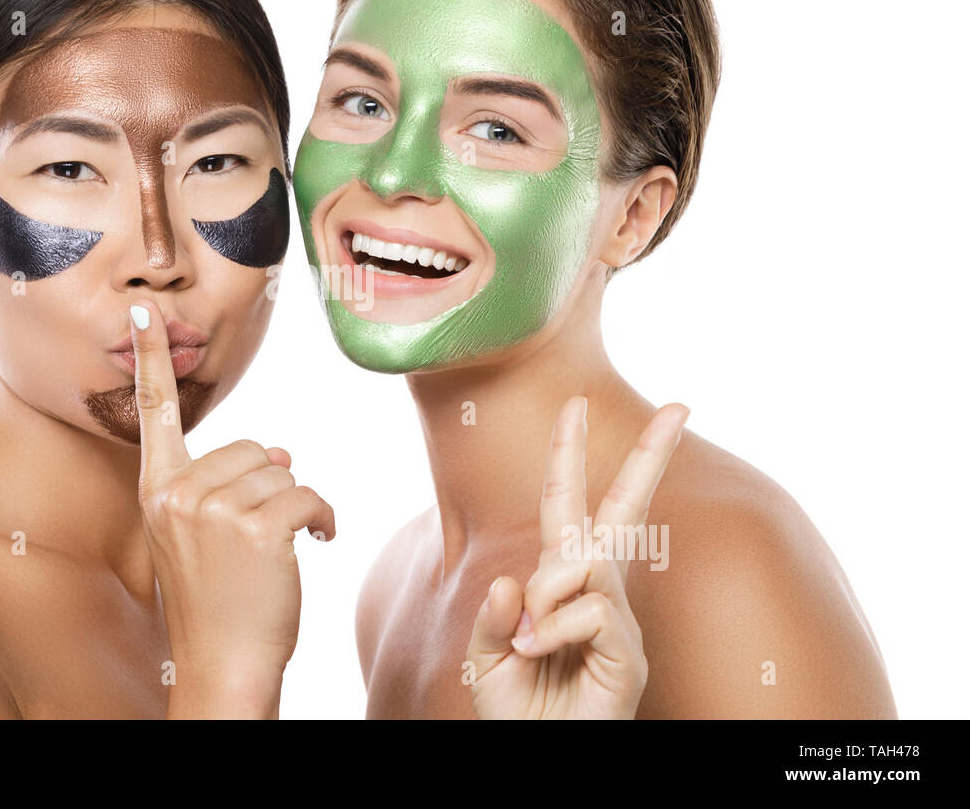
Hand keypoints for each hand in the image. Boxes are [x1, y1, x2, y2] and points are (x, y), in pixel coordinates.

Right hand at [128, 298, 334, 718]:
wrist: (222, 667)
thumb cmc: (216, 604)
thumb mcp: (199, 540)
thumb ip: (224, 486)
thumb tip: (281, 451)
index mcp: (156, 491)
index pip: (154, 414)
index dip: (150, 360)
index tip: (144, 311)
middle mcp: (178, 493)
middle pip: (251, 448)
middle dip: (269, 485)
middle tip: (262, 535)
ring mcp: (214, 511)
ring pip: (283, 473)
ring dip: (297, 507)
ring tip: (284, 548)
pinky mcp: (257, 528)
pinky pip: (310, 497)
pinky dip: (325, 520)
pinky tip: (318, 544)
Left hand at [466, 395, 688, 718]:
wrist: (536, 759)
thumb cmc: (517, 712)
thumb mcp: (486, 658)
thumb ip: (495, 618)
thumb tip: (517, 580)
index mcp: (560, 585)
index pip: (567, 511)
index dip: (569, 459)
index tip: (575, 407)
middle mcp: (596, 594)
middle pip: (624, 513)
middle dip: (649, 458)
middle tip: (679, 406)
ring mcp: (618, 623)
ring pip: (587, 564)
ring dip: (548, 589)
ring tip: (529, 639)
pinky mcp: (629, 655)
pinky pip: (594, 610)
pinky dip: (557, 626)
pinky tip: (539, 651)